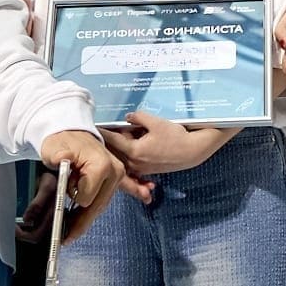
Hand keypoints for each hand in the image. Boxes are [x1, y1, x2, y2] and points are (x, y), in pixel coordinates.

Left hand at [39, 127, 144, 236]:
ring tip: (68, 234)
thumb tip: (62, 158)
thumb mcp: (56, 147)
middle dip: (80, 222)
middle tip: (65, 240)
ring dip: (83, 219)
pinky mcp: (113, 181)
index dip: (73, 198)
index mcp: (102, 165)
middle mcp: (114, 172)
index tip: (64, 193)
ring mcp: (116, 177)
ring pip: (99, 208)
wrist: (69, 132)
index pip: (87, 198)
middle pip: (96, 207)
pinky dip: (88, 212)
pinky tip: (76, 223)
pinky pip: (100, 202)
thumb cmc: (61, 140)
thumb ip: (59, 154)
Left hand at [104, 112, 228, 176]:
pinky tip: (137, 141)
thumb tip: (127, 117)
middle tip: (108, 127)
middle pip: (116, 149)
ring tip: (125, 134)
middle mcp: (134, 162)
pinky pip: (132, 161)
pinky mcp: (147, 169)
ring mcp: (140, 167)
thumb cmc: (175, 137)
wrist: (192, 151)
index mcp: (133, 151)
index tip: (94, 125)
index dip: (102, 131)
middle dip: (112, 138)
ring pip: (123, 155)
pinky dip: (130, 152)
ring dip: (122, 145)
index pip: (112, 140)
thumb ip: (139, 117)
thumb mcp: (156, 122)